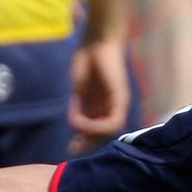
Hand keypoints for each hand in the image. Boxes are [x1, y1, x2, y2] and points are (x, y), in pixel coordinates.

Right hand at [68, 38, 129, 154]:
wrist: (95, 43)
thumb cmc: (85, 61)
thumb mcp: (78, 91)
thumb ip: (78, 108)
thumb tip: (76, 127)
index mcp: (99, 105)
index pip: (95, 130)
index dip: (84, 140)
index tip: (71, 146)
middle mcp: (109, 107)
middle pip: (102, 134)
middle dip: (87, 143)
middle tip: (73, 149)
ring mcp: (116, 104)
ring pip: (108, 131)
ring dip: (90, 133)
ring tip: (77, 127)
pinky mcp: (121, 100)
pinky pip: (112, 122)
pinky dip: (96, 126)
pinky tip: (83, 122)